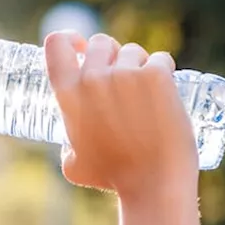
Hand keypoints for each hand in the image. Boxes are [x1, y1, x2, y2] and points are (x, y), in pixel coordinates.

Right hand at [44, 31, 198, 198]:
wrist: (153, 185)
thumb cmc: (114, 178)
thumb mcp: (74, 164)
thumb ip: (68, 145)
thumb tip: (71, 144)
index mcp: (68, 94)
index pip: (56, 44)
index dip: (69, 39)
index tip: (80, 47)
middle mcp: (93, 78)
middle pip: (100, 43)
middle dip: (111, 55)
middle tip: (124, 78)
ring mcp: (126, 74)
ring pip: (133, 51)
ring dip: (140, 64)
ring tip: (148, 94)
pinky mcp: (156, 76)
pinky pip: (161, 59)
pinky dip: (164, 70)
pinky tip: (167, 89)